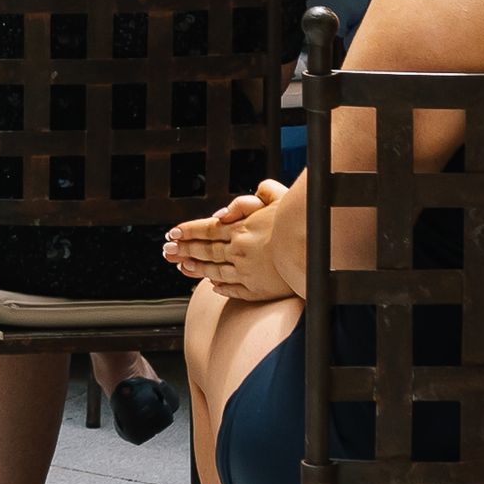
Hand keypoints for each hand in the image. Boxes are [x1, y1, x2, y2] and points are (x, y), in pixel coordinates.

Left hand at [163, 181, 295, 300]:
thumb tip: (228, 210)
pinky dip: (222, 287)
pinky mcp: (259, 289)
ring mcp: (247, 272)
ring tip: (182, 267)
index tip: (173, 233)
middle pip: (207, 250)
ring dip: (198, 269)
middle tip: (167, 251)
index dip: (189, 231)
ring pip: (216, 270)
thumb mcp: (279, 198)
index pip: (208, 229)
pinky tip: (214, 286)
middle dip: (185, 250)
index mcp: (242, 229)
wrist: (316, 251)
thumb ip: (259, 194)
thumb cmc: (300, 222)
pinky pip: (235, 289)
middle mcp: (240, 251)